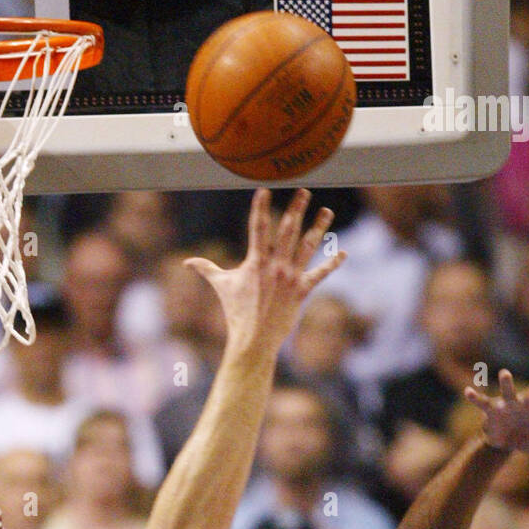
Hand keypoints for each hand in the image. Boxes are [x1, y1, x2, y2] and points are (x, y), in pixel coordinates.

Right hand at [185, 189, 345, 353]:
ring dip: (319, 227)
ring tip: (327, 211)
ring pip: (308, 247)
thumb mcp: (221, 287)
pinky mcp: (301, 291)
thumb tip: (186, 263)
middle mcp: (275, 266)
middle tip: (304, 191)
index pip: (257, 227)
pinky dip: (332, 264)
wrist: (253, 340)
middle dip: (297, 209)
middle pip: (288, 230)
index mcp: (255, 261)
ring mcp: (290, 278)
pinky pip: (320, 274)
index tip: (265, 188)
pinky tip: (343, 252)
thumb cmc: (236, 313)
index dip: (260, 207)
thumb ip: (206, 269)